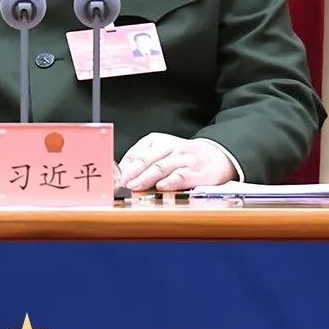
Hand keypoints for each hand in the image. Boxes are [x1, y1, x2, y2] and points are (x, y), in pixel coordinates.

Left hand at [118, 134, 236, 191]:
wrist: (216, 156)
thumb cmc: (182, 157)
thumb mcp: (160, 152)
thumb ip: (141, 162)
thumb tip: (120, 176)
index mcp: (157, 141)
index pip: (136, 154)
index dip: (122, 168)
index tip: (112, 179)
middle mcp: (169, 147)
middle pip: (146, 160)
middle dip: (130, 173)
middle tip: (118, 184)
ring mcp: (183, 159)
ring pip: (161, 167)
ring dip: (146, 178)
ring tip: (134, 186)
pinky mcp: (196, 172)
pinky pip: (181, 176)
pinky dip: (171, 181)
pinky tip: (161, 187)